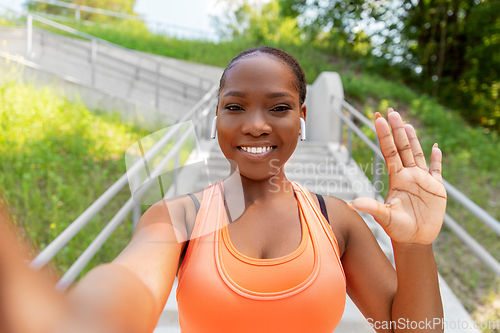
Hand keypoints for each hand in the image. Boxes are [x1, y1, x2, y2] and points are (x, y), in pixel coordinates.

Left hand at [349, 108, 446, 244]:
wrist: (414, 240)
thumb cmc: (397, 229)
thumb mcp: (384, 217)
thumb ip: (371, 207)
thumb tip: (351, 203)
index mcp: (396, 177)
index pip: (388, 151)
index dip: (384, 135)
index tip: (377, 119)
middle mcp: (408, 174)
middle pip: (402, 147)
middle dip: (397, 130)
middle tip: (391, 112)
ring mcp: (422, 180)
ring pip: (417, 153)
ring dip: (413, 139)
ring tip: (406, 123)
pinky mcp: (436, 188)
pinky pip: (437, 170)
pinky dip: (437, 159)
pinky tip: (435, 147)